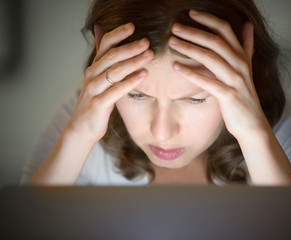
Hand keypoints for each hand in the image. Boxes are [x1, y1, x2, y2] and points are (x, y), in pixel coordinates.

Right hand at [65, 22, 153, 141]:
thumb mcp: (99, 80)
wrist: (82, 127)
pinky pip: (117, 90)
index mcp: (94, 67)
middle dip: (130, 47)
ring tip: (149, 55)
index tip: (133, 26)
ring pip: (115, 71)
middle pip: (112, 56)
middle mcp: (92, 75)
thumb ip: (106, 62)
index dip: (118, 34)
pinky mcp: (99, 103)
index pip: (105, 45)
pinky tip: (144, 75)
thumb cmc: (95, 101)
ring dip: (134, 61)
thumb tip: (105, 38)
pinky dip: (131, 81)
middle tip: (147, 42)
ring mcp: (94, 88)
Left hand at [168, 10, 269, 141]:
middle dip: (193, 32)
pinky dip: (191, 73)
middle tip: (174, 27)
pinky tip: (176, 67)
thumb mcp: (247, 68)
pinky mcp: (228, 95)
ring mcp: (235, 80)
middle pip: (215, 41)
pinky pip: (207, 81)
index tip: (190, 13)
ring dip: (189, 48)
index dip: (208, 19)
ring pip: (211, 58)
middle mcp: (240, 64)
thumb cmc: (244, 95)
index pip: (225, 30)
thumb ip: (246, 46)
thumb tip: (247, 24)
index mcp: (242, 56)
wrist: (252, 123)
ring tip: (172, 42)